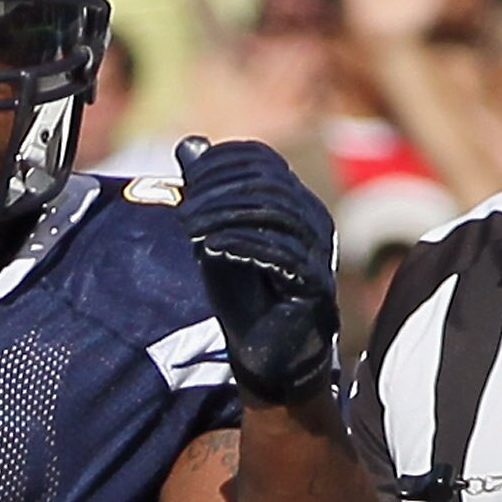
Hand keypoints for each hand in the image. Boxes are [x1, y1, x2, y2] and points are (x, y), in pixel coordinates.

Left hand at [175, 135, 338, 405]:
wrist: (270, 356)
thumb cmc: (245, 296)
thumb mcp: (217, 236)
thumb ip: (208, 195)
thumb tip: (190, 146)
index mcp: (295, 201)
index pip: (262, 161)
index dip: (223, 165)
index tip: (187, 183)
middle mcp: (313, 218)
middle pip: (268, 184)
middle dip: (219, 193)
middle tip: (183, 212)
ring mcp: (319, 251)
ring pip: (276, 214)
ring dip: (225, 217)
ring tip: (190, 229)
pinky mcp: (315, 283)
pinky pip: (282, 255)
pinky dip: (243, 245)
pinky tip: (211, 248)